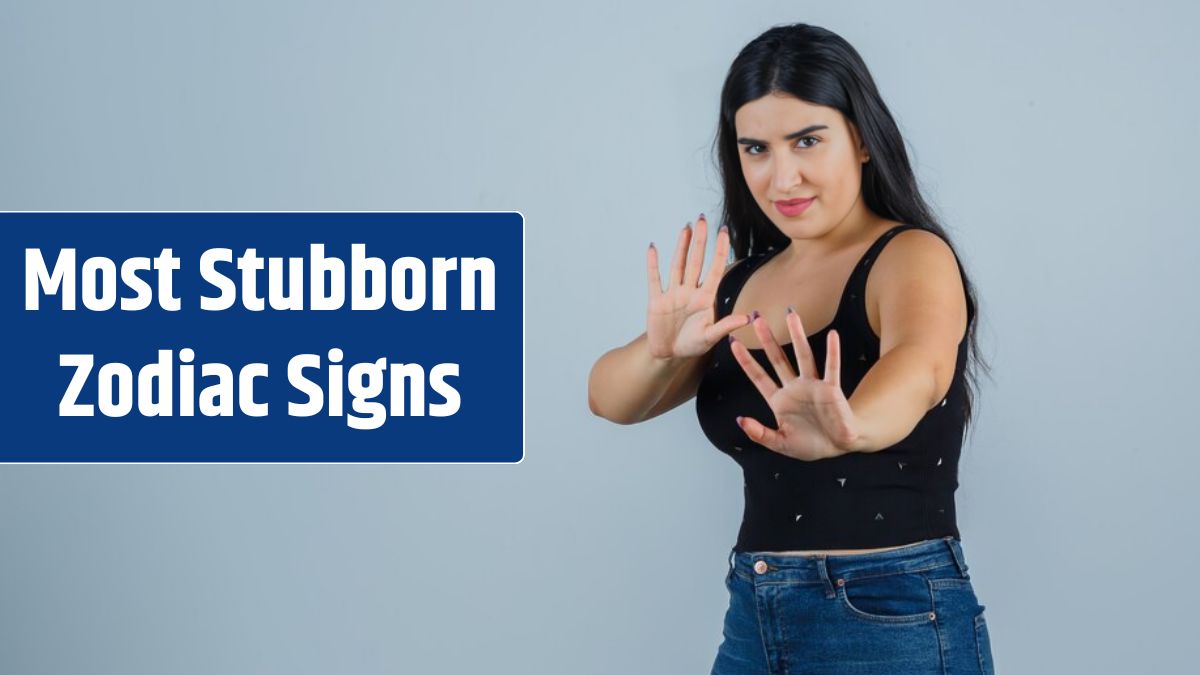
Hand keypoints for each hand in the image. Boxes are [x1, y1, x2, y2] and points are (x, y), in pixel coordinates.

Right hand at [646, 214, 749, 359]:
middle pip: (696, 261)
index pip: (716, 269)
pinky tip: (653, 248)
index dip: (720, 250)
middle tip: (702, 219)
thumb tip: (748, 318)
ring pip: (678, 265)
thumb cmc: (692, 345)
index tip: (724, 231)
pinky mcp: (656, 300)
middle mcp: (690, 291)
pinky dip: (653, 264)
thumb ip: (726, 326)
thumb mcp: (710, 337)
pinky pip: (654, 279)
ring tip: (685, 227)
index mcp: (706, 298)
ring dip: (680, 246)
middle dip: (699, 241)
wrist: (669, 355)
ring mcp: (673, 294)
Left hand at [728, 309, 864, 460]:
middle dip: (767, 339)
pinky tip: (832, 336)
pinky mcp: (831, 389)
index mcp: (779, 400)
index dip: (746, 360)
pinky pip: (832, 368)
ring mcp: (813, 386)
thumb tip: (740, 421)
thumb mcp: (780, 443)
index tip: (733, 342)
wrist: (838, 446)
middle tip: (756, 317)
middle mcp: (794, 388)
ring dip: (797, 336)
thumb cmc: (810, 444)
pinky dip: (832, 352)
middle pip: (777, 358)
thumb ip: (760, 434)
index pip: (758, 376)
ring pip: (803, 356)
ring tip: (791, 315)